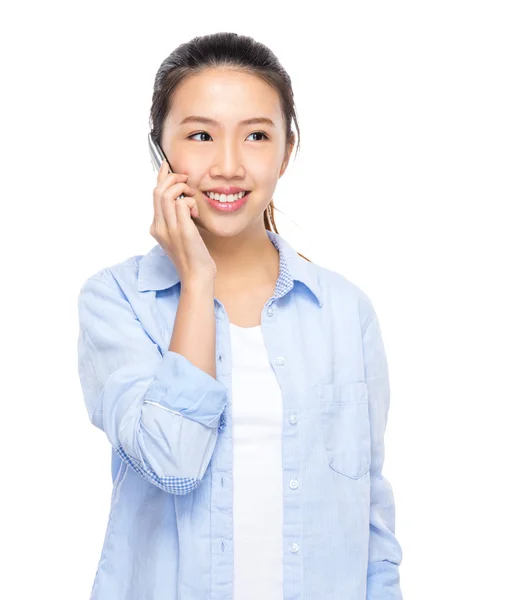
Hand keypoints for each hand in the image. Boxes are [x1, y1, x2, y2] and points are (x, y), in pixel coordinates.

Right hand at [149, 160, 216, 283]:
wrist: (196, 276)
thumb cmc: (192, 256)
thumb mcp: (179, 235)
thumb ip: (176, 219)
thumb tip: (181, 201)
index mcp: (156, 227)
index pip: (154, 194)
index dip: (161, 176)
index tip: (168, 166)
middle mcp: (159, 227)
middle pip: (158, 191)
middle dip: (172, 178)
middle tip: (186, 179)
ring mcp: (170, 230)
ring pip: (167, 194)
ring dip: (181, 187)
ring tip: (191, 195)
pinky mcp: (184, 232)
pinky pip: (183, 204)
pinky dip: (190, 202)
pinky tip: (195, 211)